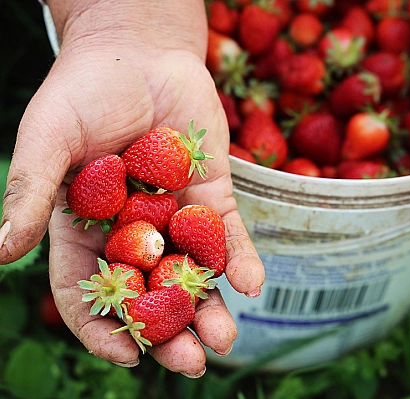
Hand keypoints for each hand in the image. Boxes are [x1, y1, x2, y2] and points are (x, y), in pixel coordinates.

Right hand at [0, 0, 264, 376]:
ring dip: (210, 309)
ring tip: (225, 339)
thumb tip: (1, 251)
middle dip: (169, 332)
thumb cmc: (82, 89)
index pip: (90, 290)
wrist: (140, 49)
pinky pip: (228, 234)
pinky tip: (252, 283)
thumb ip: (30, 191)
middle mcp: (132, 233)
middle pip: (150, 293)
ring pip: (193, 273)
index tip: (126, 355)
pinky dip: (240, 259)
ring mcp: (175, 217)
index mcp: (83, 229)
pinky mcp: (212, 195)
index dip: (104, 326)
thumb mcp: (47, 137)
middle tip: (192, 363)